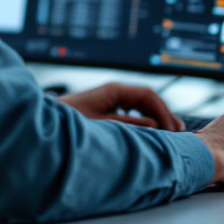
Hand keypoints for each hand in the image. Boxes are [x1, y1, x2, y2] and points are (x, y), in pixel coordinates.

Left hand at [58, 82, 184, 131]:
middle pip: (146, 99)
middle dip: (163, 114)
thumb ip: (129, 125)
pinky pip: (130, 110)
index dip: (164, 111)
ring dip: (155, 117)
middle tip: (179, 131)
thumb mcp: (102, 126)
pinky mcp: (104, 108)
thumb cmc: (69, 124)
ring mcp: (109, 99)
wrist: (44, 124)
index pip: (148, 95)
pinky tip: (149, 131)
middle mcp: (113, 92)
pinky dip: (143, 120)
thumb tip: (153, 124)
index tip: (173, 128)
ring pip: (140, 104)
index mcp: (114, 91)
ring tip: (169, 132)